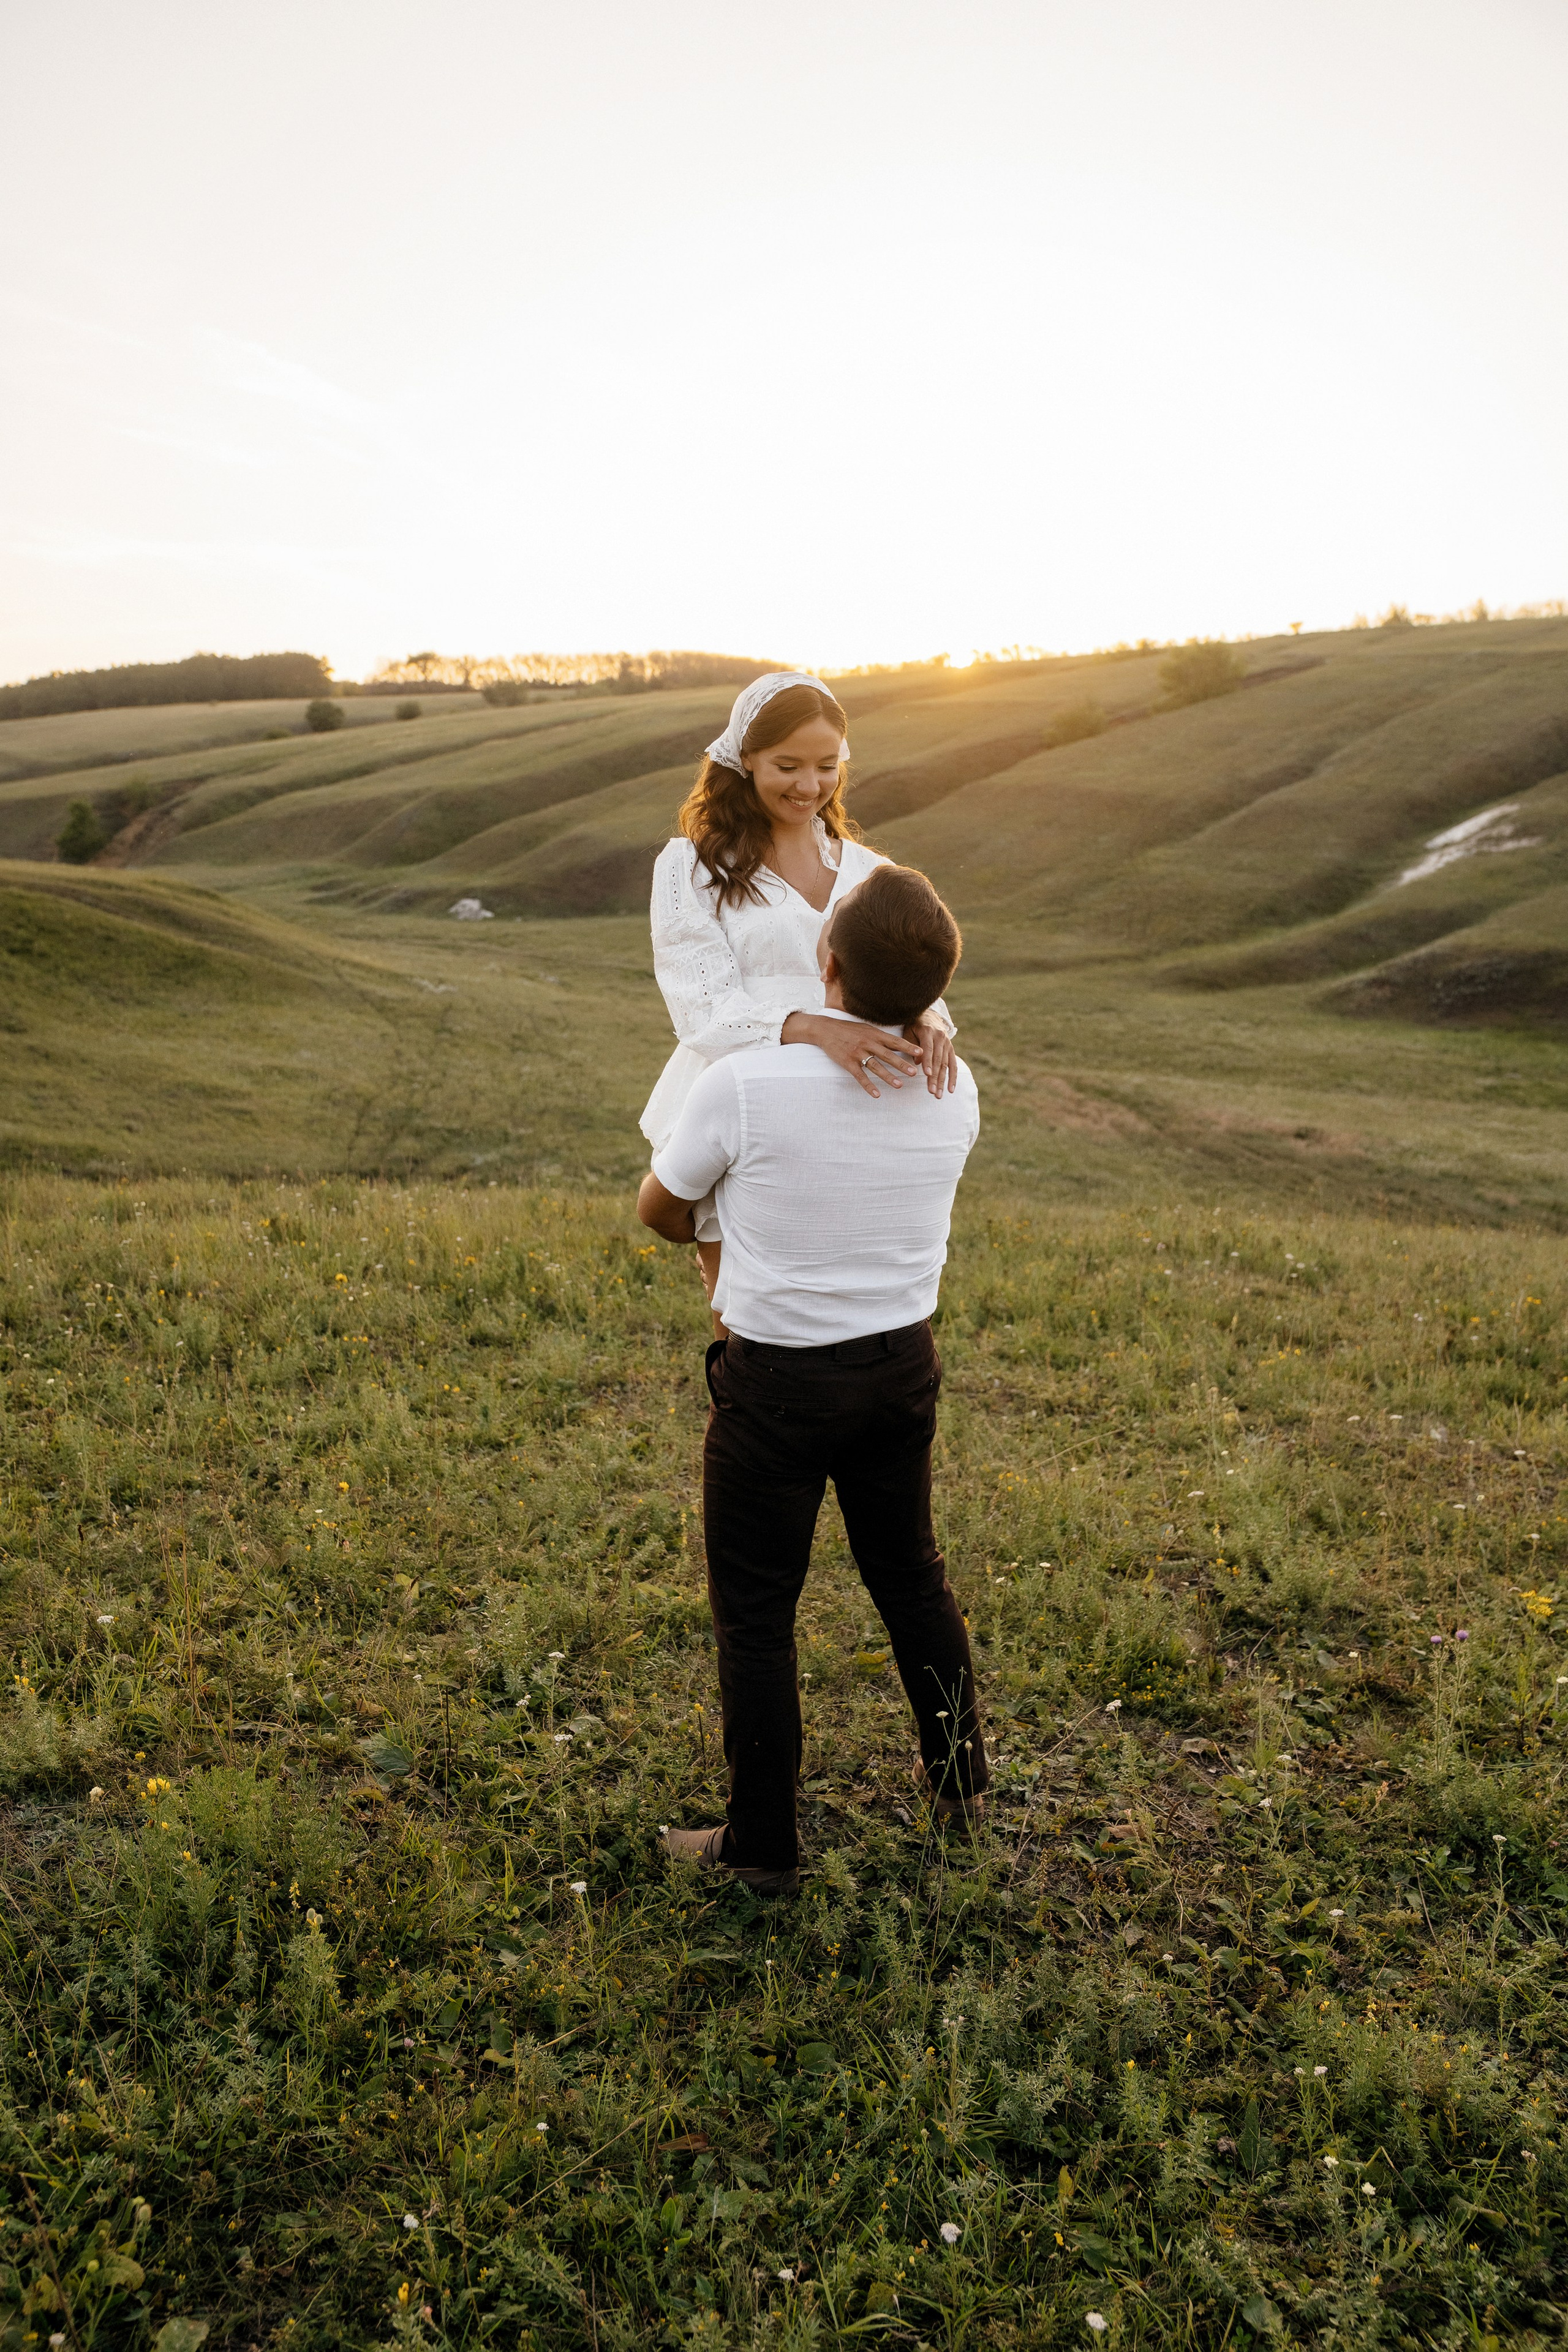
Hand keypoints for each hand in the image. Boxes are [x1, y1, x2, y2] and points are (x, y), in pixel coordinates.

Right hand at [780, 1011, 921, 1097]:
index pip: (894, 1041)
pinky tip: (876, 1094)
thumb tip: (898, 1044)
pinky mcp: (848, 1062)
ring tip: (899, 1085)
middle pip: (887, 1055)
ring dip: (888, 1076)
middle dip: (901, 1064)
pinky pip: (860, 1076)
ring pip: (875, 1066)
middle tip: (914, 1073)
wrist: (826, 1030)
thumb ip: (881, 1037)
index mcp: (874, 1034)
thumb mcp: (866, 1029)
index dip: (908, 1047)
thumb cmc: (849, 1029)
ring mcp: (857, 1053)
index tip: (921, 1053)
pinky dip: (868, 1086)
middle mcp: (867, 1043)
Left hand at [905, 1015, 958, 1096]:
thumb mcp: (909, 1031)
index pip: (928, 1049)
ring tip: (939, 1095)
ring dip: (943, 1081)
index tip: (927, 1074)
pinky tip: (950, 1090)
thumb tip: (918, 1063)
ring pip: (946, 1065)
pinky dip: (952, 1078)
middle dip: (935, 1077)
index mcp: (928, 1032)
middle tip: (932, 1092)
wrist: (929, 1015)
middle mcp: (940, 1038)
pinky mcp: (951, 1049)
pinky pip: (953, 1065)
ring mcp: (947, 1044)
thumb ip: (912, 1046)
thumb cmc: (914, 1025)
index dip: (928, 1062)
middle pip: (938, 1060)